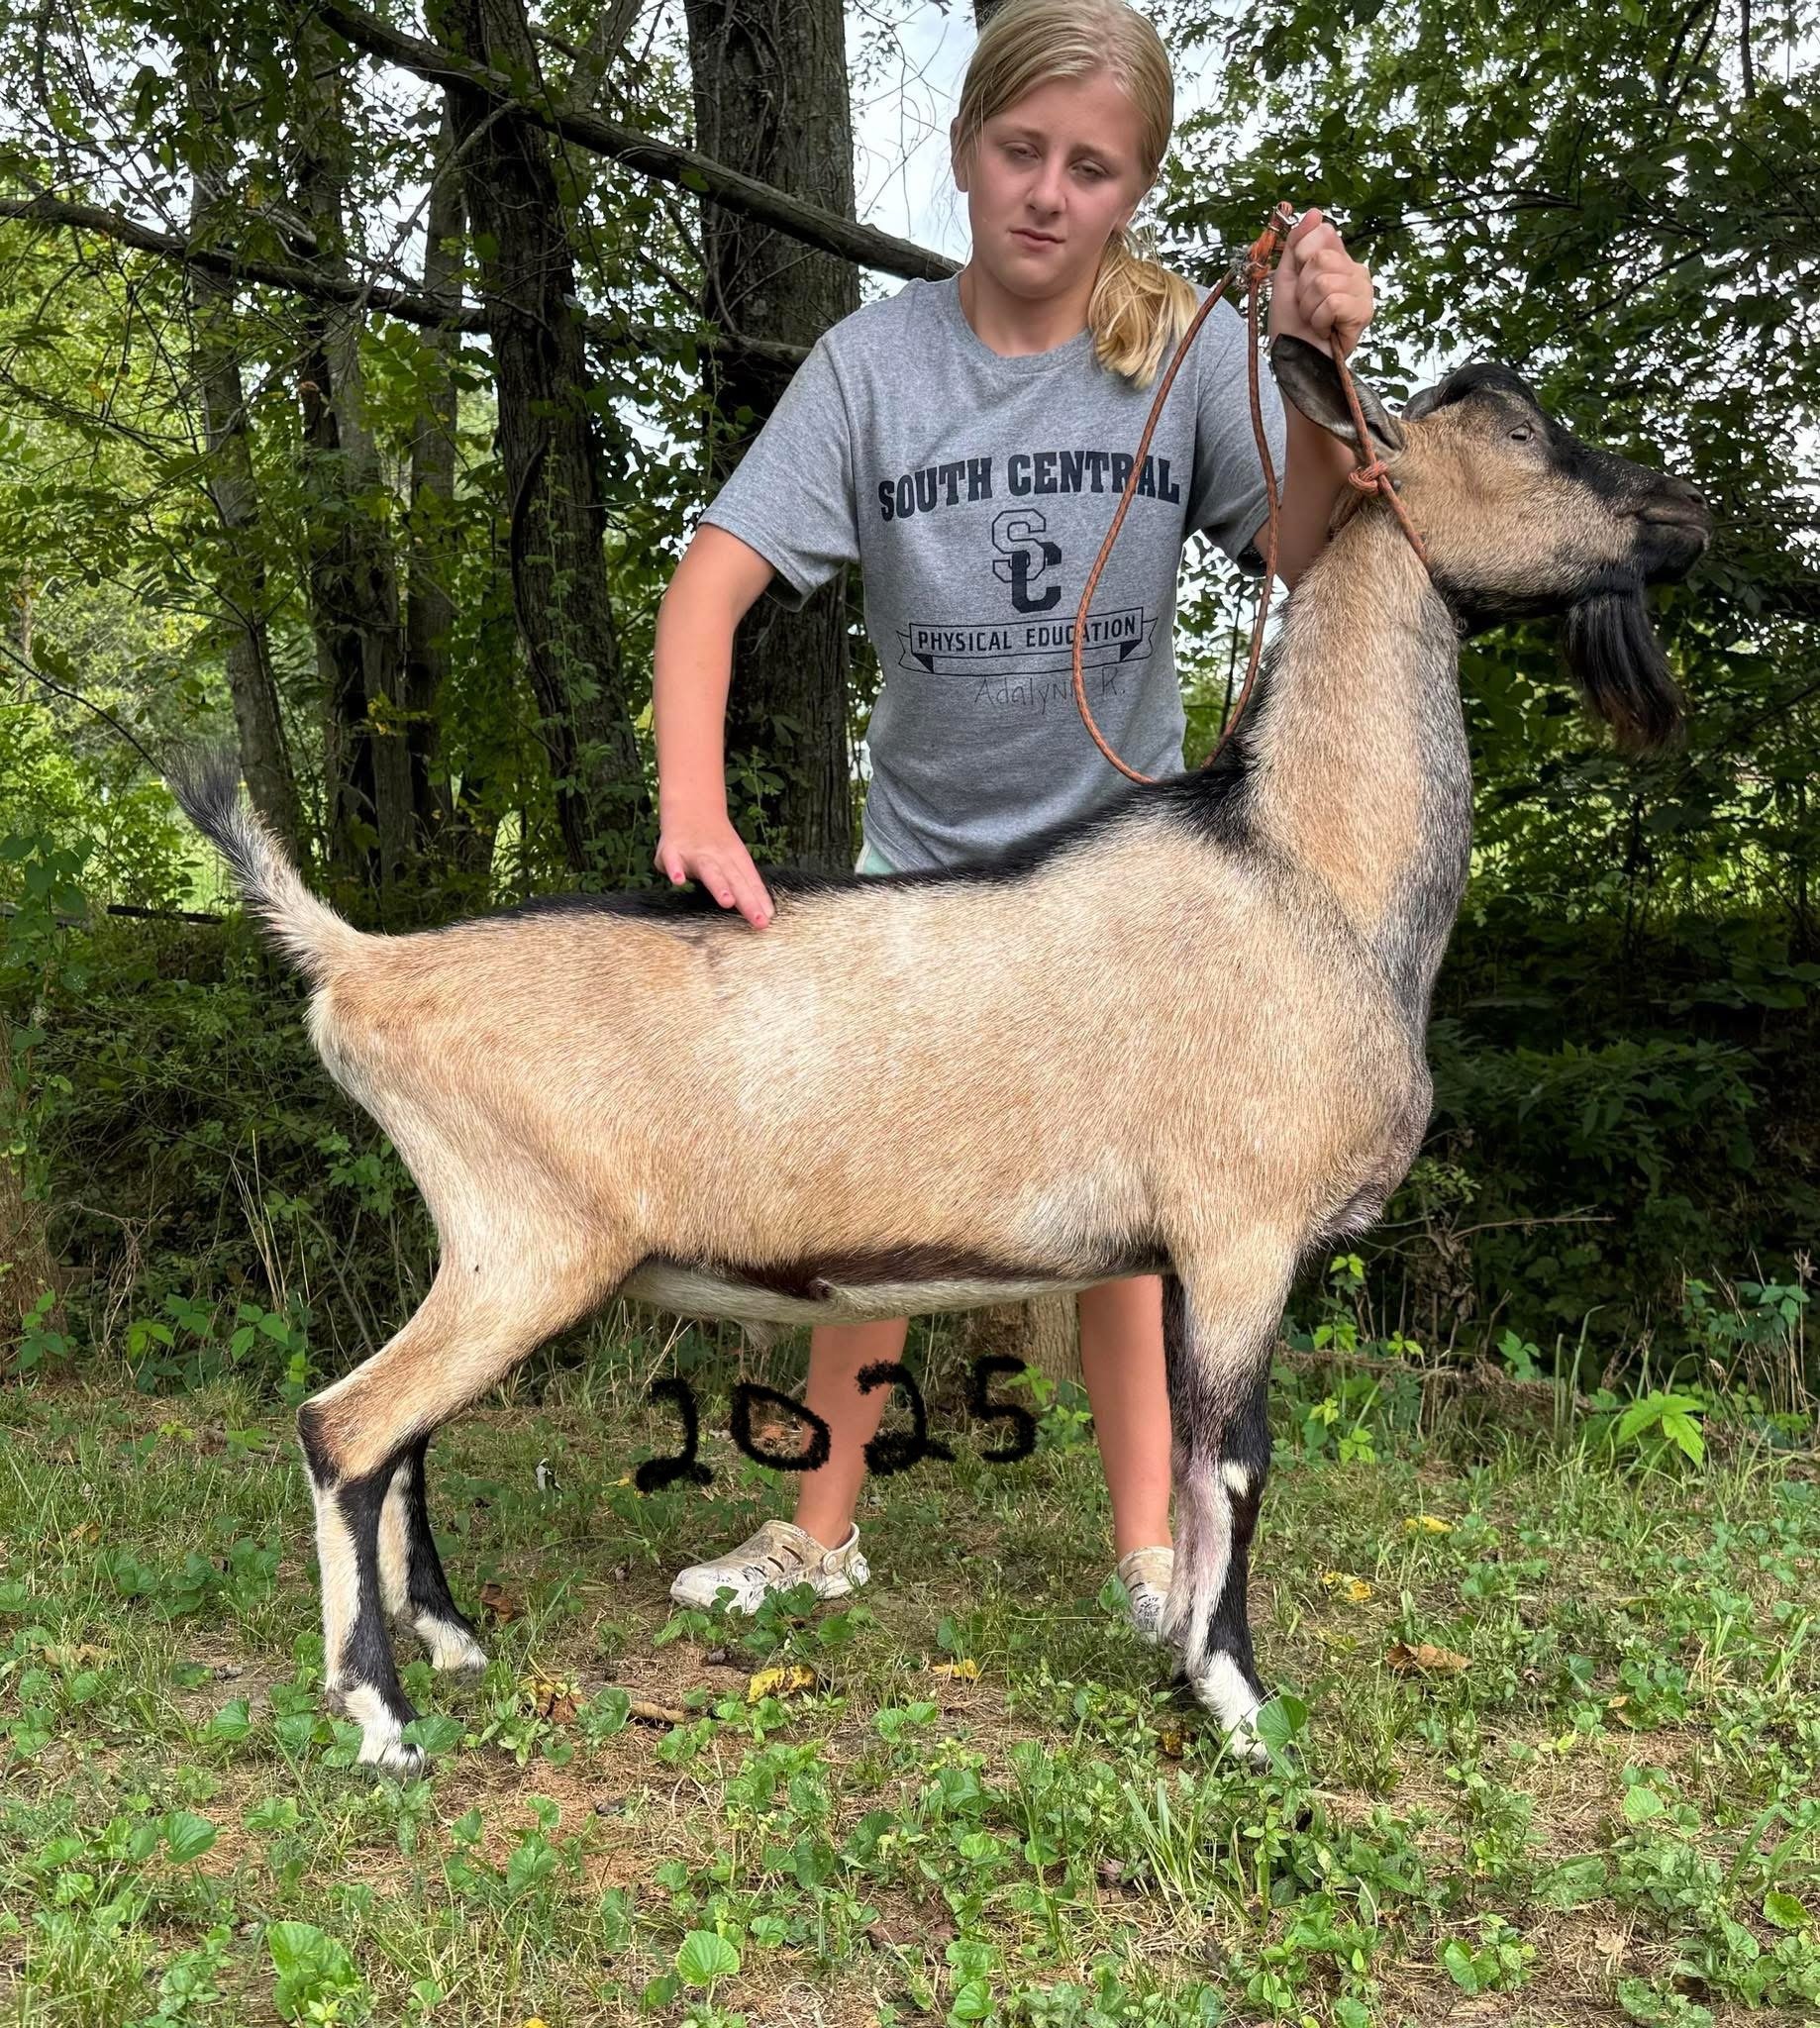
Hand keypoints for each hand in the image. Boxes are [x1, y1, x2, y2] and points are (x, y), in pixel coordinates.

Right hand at [654, 808, 773, 927]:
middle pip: (734, 879)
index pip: (749, 881)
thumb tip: (767, 914)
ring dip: (719, 885)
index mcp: (736, 859)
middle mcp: (718, 856)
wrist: (691, 806)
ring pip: (709, 870)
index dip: (758, 901)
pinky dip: (674, 869)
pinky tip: (678, 881)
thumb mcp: (735, 859)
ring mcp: (695, 853)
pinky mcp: (671, 850)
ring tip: (728, 902)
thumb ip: (748, 886)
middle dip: (746, 900)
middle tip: (758, 920)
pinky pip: (672, 860)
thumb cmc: (716, 842)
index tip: (766, 921)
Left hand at [1270, 207, 1373, 359]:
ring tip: (1314, 320)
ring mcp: (1363, 290)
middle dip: (1302, 287)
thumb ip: (1297, 243)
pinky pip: (1333, 302)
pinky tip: (1325, 329)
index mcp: (1338, 258)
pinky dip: (1319, 320)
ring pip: (1324, 281)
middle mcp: (1354, 270)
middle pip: (1320, 257)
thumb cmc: (1291, 324)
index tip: (1299, 281)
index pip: (1323, 232)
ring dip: (1309, 307)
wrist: (1295, 360)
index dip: (1301, 256)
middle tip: (1307, 307)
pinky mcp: (1365, 312)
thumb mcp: (1286, 278)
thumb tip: (1314, 211)